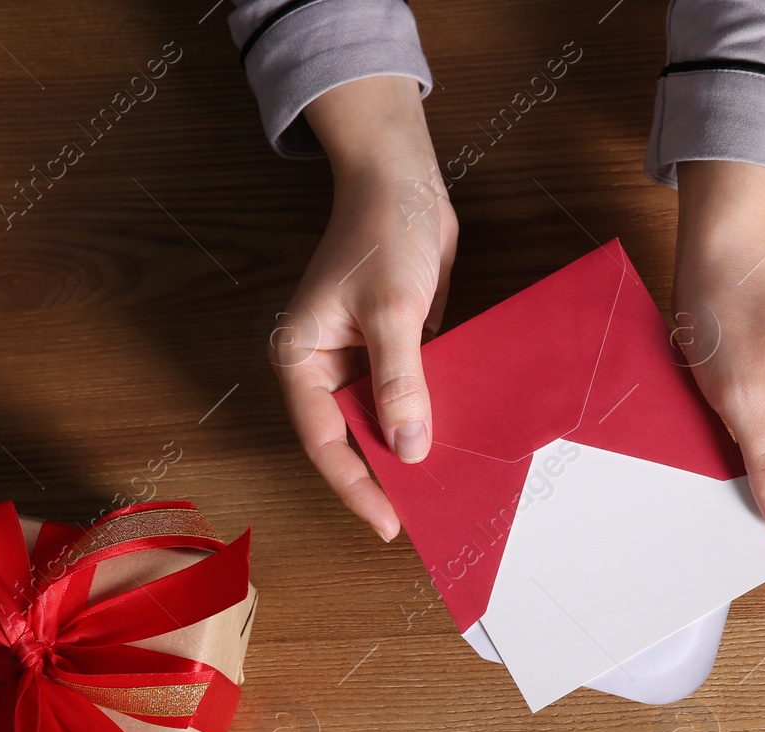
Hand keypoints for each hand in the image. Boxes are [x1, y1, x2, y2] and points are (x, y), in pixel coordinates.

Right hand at [271, 75, 456, 540]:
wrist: (404, 179)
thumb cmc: (383, 232)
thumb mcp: (391, 311)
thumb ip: (400, 382)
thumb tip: (409, 448)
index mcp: (303, 358)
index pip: (325, 439)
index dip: (357, 485)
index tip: (390, 520)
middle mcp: (327, 365)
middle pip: (354, 435)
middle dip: (386, 472)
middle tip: (425, 512)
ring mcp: (362, 358)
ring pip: (385, 417)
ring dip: (413, 446)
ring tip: (447, 486)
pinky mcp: (396, 347)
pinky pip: (412, 393)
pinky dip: (431, 414)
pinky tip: (461, 439)